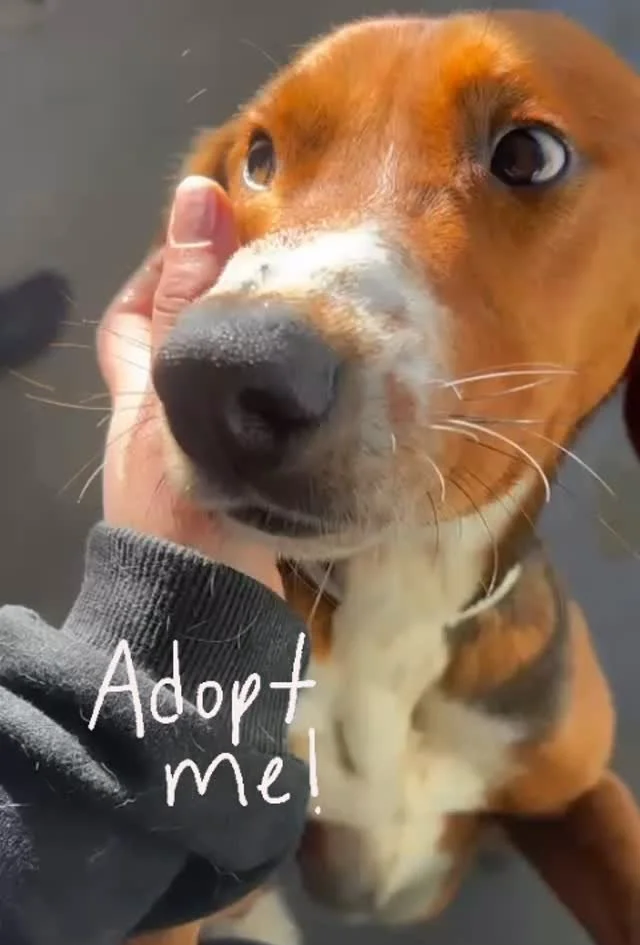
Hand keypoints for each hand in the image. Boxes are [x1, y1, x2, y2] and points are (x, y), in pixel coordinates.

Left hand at [97, 176, 282, 595]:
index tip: (218, 243)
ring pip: (229, 397)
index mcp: (141, 400)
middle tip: (284, 281)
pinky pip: (261, 439)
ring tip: (316, 331)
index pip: (133, 320)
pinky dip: (284, 416)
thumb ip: (192, 311)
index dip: (164, 275)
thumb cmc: (185, 511)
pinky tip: (329, 405)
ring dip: (262, 365)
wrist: (205, 617)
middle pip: (183, 356)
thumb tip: (197, 199)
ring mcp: (204, 468)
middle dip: (222, 314)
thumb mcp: (181, 399)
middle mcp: (166, 430)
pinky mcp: (243, 499)